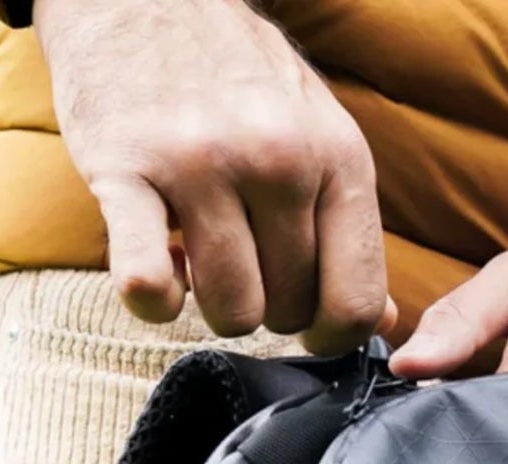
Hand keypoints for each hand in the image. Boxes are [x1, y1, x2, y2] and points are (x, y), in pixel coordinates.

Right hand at [34, 0, 393, 349]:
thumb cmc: (237, 83)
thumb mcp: (318, 140)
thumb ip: (348, 232)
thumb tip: (382, 323)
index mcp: (340, 158)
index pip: (357, 301)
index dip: (332, 336)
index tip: (306, 324)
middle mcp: (279, 159)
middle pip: (289, 310)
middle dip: (266, 306)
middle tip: (242, 261)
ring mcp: (201, 161)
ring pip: (229, 310)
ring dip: (210, 304)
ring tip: (198, 255)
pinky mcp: (125, 168)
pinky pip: (147, 282)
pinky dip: (150, 300)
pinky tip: (153, 273)